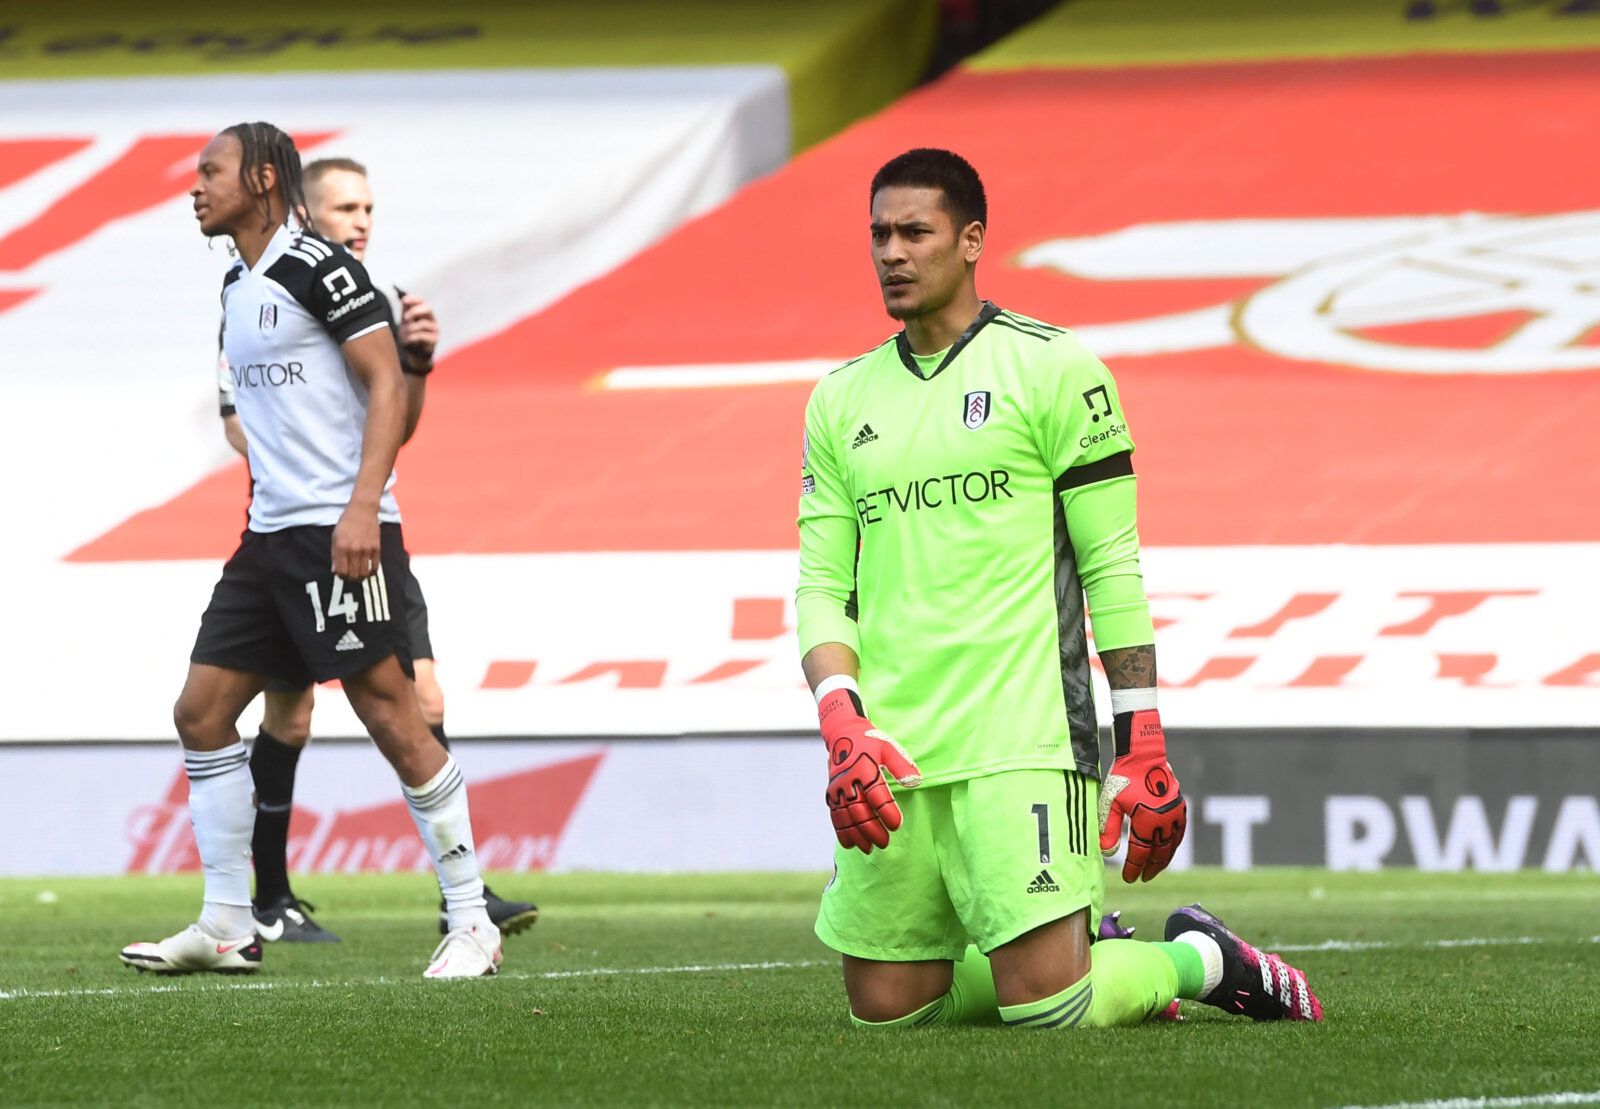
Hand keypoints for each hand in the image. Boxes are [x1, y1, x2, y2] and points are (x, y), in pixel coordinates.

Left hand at [331, 504, 380, 580]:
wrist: (362, 510)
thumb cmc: (346, 523)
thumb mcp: (335, 536)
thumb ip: (335, 554)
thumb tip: (336, 570)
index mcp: (341, 547)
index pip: (341, 571)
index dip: (341, 576)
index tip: (342, 575)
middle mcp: (354, 550)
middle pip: (353, 575)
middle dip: (350, 579)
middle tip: (350, 576)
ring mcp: (366, 550)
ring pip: (364, 573)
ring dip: (361, 577)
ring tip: (359, 575)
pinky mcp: (377, 548)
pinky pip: (375, 567)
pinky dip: (371, 572)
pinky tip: (369, 570)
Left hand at [398, 294, 437, 368]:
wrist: (415, 355)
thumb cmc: (410, 338)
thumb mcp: (406, 323)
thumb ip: (406, 312)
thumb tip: (404, 298)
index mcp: (425, 314)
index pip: (422, 302)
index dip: (414, 299)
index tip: (404, 300)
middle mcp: (432, 320)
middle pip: (428, 308)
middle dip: (415, 311)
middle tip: (405, 318)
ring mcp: (435, 330)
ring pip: (422, 324)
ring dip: (410, 329)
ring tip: (405, 335)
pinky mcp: (434, 340)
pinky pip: (422, 336)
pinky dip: (412, 338)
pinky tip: (409, 341)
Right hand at [818, 687, 921, 852]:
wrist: (842, 733)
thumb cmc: (871, 741)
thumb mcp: (889, 747)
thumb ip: (902, 765)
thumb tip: (915, 781)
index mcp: (864, 768)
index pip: (876, 795)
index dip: (886, 812)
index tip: (896, 825)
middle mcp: (848, 780)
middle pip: (860, 810)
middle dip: (872, 829)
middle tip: (885, 843)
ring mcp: (838, 788)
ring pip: (846, 817)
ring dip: (857, 834)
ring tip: (869, 848)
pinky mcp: (831, 794)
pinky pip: (835, 816)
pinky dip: (842, 831)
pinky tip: (851, 844)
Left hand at [1098, 709, 1185, 882]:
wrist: (1143, 755)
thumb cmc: (1123, 778)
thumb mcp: (1110, 803)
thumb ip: (1108, 828)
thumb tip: (1106, 853)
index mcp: (1146, 821)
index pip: (1140, 853)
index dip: (1134, 868)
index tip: (1129, 879)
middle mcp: (1164, 820)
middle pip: (1159, 853)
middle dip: (1150, 868)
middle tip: (1143, 878)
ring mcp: (1174, 814)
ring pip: (1172, 845)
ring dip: (1164, 859)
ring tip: (1155, 869)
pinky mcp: (1179, 806)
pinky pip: (1179, 832)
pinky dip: (1174, 844)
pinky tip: (1169, 850)